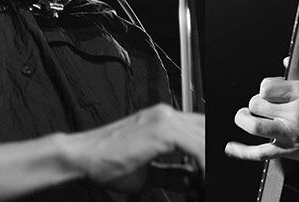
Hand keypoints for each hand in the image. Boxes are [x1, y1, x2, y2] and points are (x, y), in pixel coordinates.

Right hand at [67, 103, 204, 191]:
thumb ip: (172, 174)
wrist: (83, 159)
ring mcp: (165, 119)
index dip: (211, 150)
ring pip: (205, 136)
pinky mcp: (162, 129)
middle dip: (214, 154)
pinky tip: (201, 181)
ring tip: (208, 184)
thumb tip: (191, 180)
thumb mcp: (148, 173)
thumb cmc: (107, 164)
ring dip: (211, 161)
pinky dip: (203, 164)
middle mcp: (167, 115)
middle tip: (212, 181)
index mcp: (164, 121)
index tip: (211, 173)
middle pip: (207, 130)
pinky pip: (196, 146)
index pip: (201, 129)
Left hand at [225, 71, 298, 167]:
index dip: (266, 88)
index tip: (271, 91)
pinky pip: (259, 153)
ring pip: (253, 124)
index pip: (267, 86)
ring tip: (244, 115)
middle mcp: (294, 112)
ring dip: (243, 118)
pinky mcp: (288, 151)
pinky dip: (242, 152)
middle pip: (257, 103)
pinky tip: (232, 147)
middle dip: (257, 102)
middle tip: (262, 105)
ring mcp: (289, 133)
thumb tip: (286, 60)